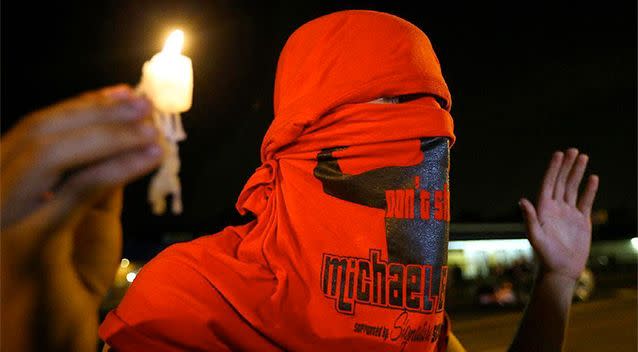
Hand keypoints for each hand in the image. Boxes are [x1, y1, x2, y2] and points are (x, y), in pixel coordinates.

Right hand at [0, 85, 162, 350]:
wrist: (46, 339)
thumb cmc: (66, 280)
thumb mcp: (86, 222)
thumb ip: (96, 183)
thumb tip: (123, 142)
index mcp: (8, 186)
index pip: (37, 132)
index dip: (82, 106)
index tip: (125, 93)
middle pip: (38, 134)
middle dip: (95, 113)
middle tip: (142, 104)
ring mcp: (2, 218)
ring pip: (48, 155)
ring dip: (105, 134)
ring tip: (150, 129)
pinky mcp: (25, 244)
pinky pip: (75, 193)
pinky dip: (116, 168)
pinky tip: (148, 158)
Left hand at [519, 148, 598, 280]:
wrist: (561, 271)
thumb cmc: (545, 256)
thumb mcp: (535, 237)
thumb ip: (529, 218)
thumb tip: (522, 200)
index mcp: (543, 209)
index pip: (548, 184)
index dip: (553, 169)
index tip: (559, 154)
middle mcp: (555, 208)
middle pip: (561, 182)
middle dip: (567, 166)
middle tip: (573, 150)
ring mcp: (568, 213)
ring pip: (573, 188)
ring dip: (577, 173)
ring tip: (583, 157)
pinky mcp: (581, 221)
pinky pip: (586, 201)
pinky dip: (590, 190)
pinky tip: (593, 178)